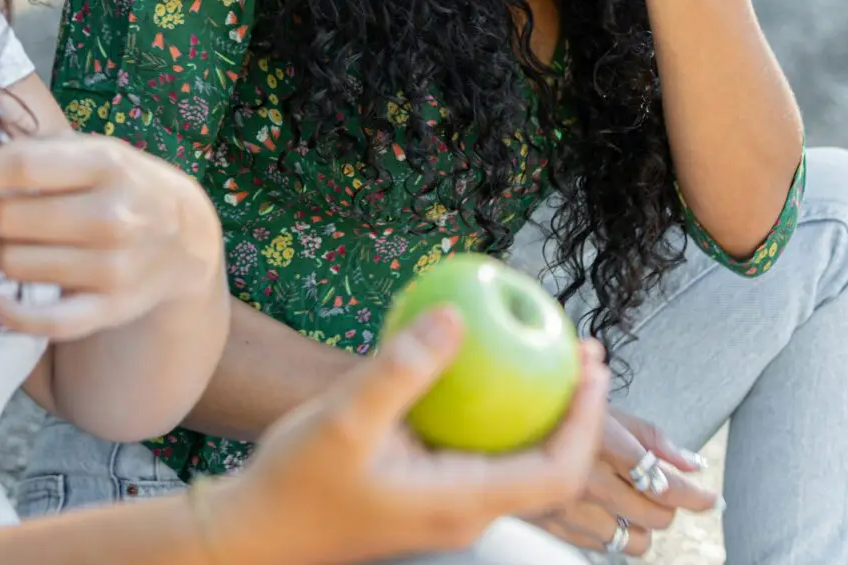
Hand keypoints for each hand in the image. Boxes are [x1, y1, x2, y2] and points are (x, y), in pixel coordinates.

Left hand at [0, 132, 221, 340]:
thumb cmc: (121, 184)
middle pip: (9, 219)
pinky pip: (47, 322)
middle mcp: (112, 216)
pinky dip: (10, 314)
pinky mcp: (110, 309)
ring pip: (16, 264)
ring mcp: (113, 267)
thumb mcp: (85, 152)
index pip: (22, 169)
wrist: (185, 236)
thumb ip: (21, 150)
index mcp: (106, 164)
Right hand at [207, 309, 610, 564]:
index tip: (592, 369)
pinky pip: (475, 448)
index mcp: (461, 503)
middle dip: (572, 408)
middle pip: (546, 464)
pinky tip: (473, 368)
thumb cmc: (295, 485)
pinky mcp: (425, 491)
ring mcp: (446, 504)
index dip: (585, 421)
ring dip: (537, 407)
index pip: (555, 471)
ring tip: (545, 351)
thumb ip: (401, 370)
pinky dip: (491, 409)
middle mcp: (464, 509)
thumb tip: (455, 317)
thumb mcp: (344, 421)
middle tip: (582, 350)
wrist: (255, 531)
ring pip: (513, 456)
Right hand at [528, 411, 716, 556]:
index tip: (711, 497)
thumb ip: (651, 436)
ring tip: (632, 500)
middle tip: (661, 486)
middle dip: (670, 503)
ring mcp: (566, 508)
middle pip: (657, 516)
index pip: (666, 484)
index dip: (697, 495)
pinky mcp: (549, 525)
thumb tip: (693, 464)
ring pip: (635, 542)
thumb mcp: (602, 405)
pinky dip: (613, 532)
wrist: (486, 417)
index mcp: (601, 443)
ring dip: (642, 523)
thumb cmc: (552, 402)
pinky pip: (602, 546)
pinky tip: (605, 509)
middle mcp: (586, 481)